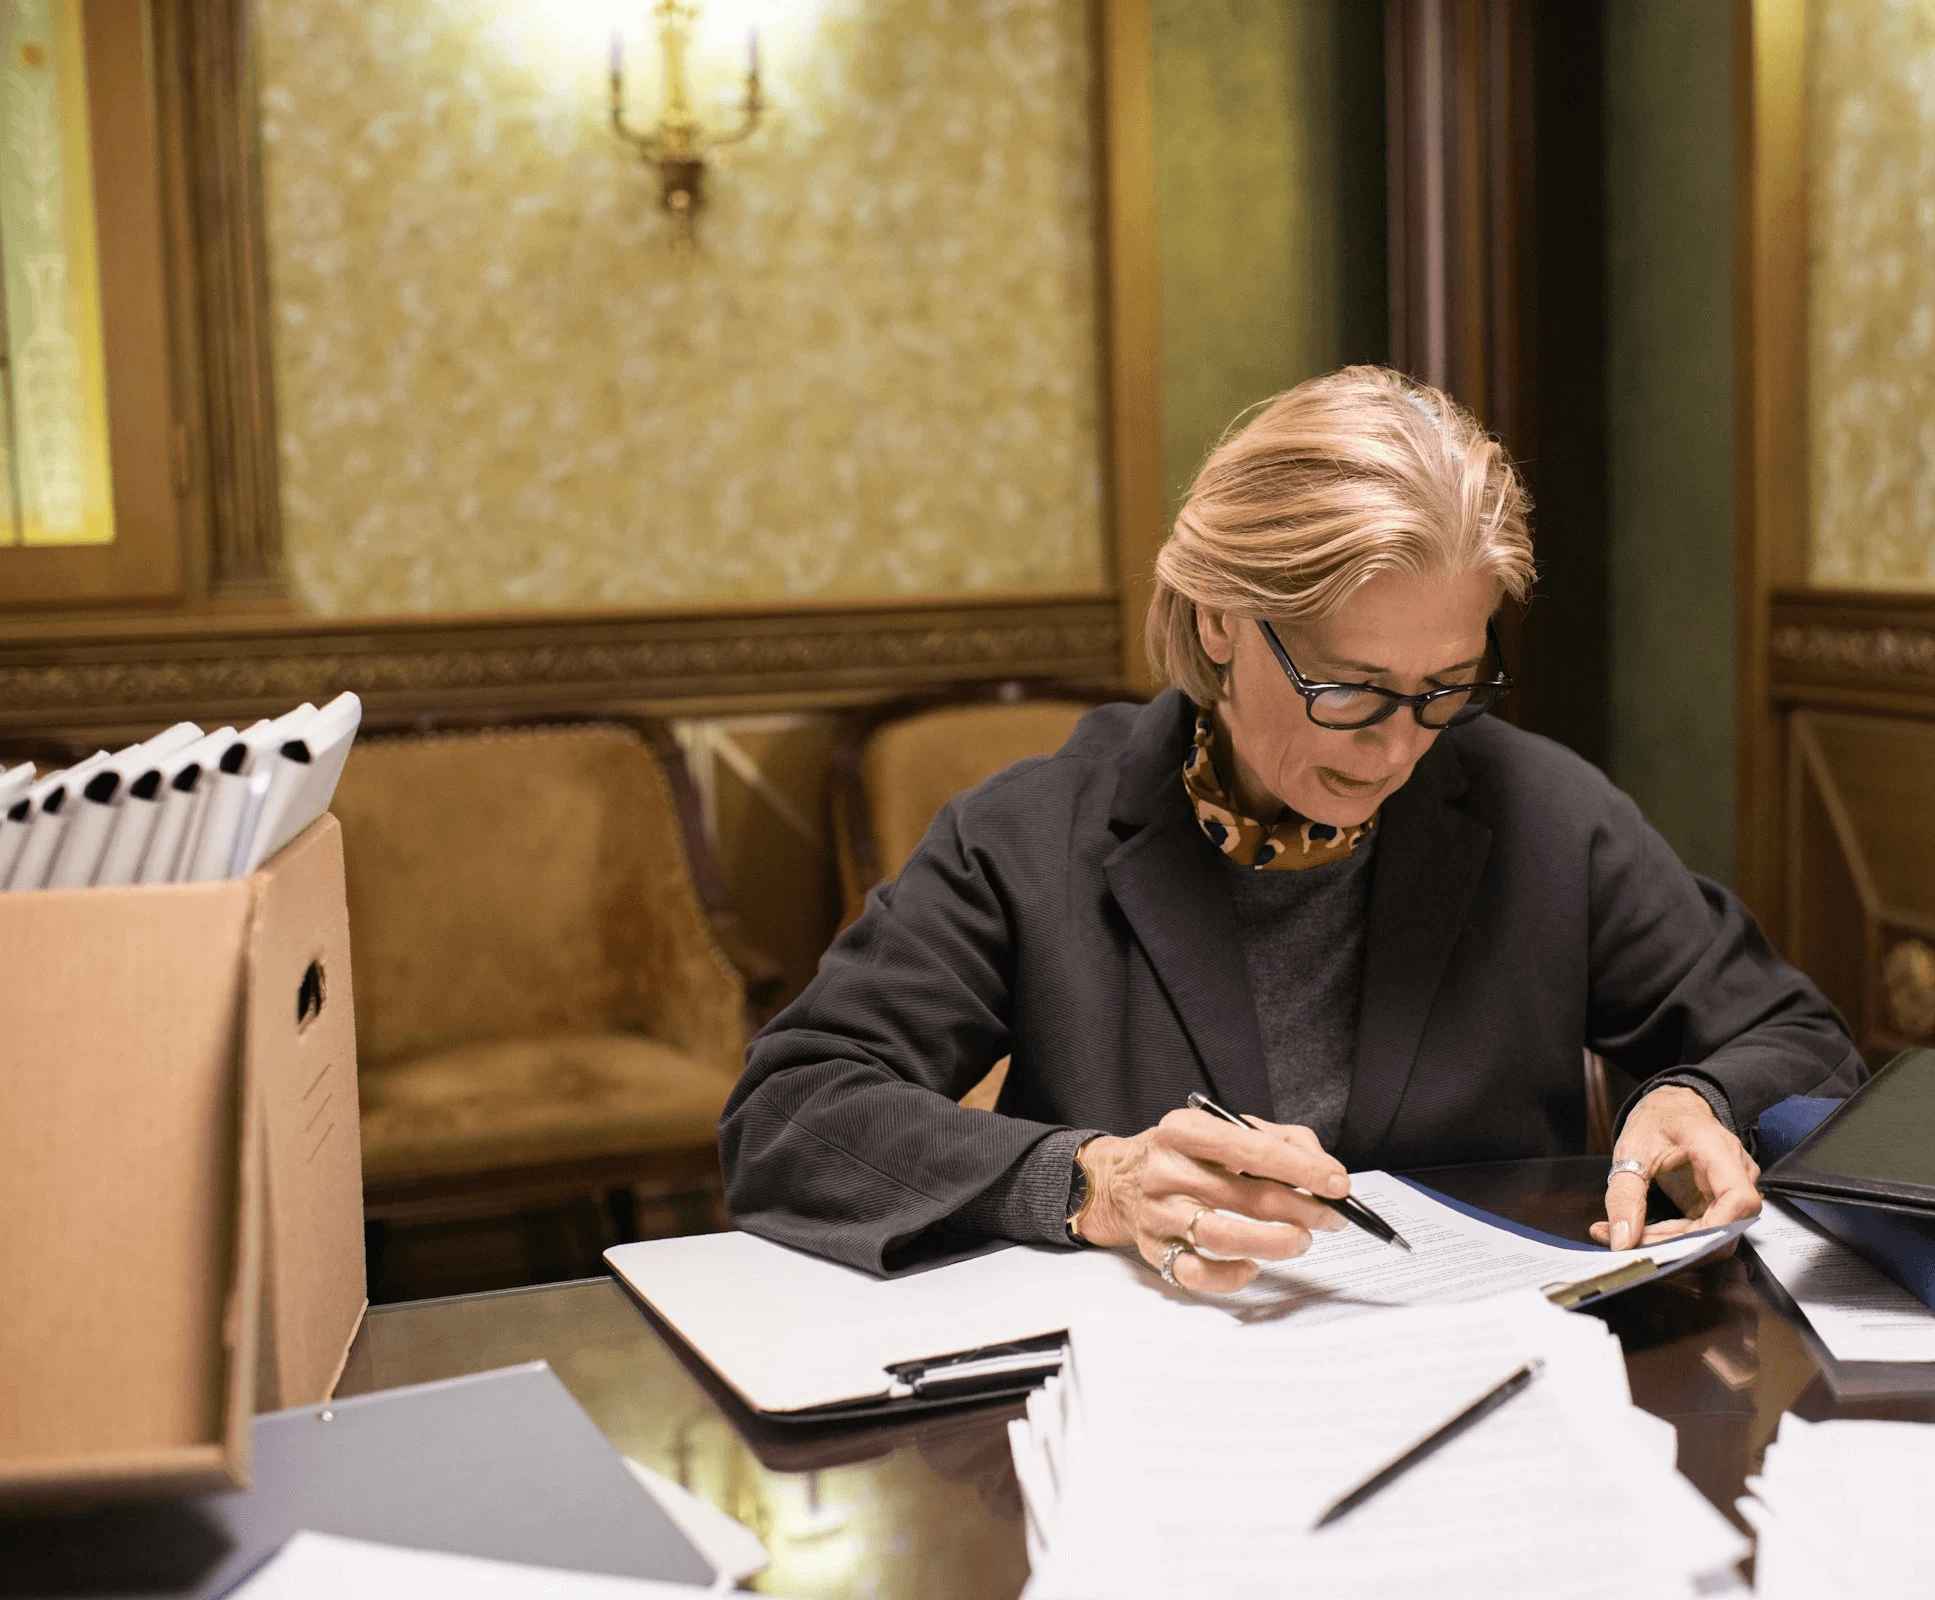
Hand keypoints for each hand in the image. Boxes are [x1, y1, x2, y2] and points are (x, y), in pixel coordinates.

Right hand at [1073, 1109, 1349, 1291]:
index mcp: (1184, 1130)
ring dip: (1273, 1242)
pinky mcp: (1154, 1248)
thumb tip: (1323, 1169)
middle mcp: (1167, 1170)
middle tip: (1331, 1217)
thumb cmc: (1184, 1155)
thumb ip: (1276, 1139)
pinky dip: (1229, 1275)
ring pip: (1221, 1235)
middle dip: (1300, 1209)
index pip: (1253, 1149)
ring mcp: (1158, 1212)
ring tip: (1301, 1241)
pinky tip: (1252, 1267)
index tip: (1338, 1184)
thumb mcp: (1220, 1129)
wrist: (1118, 1179)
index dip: (1303, 1169)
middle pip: (1245, 1195)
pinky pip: (1195, 1272)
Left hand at [1588, 1085, 1761, 1251]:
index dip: (1715, 1229)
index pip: (1737, 1197)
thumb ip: (1624, 1195)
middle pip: (1728, 1224)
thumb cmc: (1655, 1122)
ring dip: (1677, 1244)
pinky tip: (1647, 1233)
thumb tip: (1623, 1241)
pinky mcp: (1721, 1201)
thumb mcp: (1630, 1151)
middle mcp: (1736, 1169)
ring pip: (1718, 1234)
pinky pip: (1707, 1230)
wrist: (1669, 1109)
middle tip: (1638, 1247)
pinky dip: (1677, 1237)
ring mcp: (1733, 1187)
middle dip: (1684, 1244)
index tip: (1678, 1247)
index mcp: (1715, 1147)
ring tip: (1634, 1239)